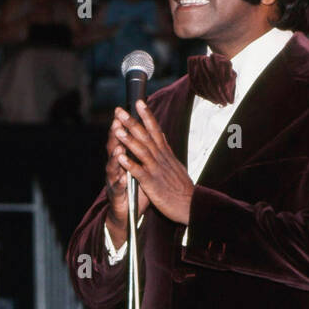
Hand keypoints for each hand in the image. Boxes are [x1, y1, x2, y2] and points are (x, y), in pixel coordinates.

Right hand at [103, 107, 150, 246]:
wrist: (127, 215)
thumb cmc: (135, 189)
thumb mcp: (140, 168)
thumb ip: (143, 153)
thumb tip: (151, 134)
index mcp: (123, 160)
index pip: (123, 139)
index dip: (125, 125)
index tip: (127, 112)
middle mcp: (116, 168)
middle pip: (113, 148)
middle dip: (115, 136)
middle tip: (117, 124)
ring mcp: (113, 181)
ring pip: (112, 166)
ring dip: (114, 157)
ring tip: (118, 147)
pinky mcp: (116, 196)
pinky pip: (117, 188)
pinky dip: (118, 182)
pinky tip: (120, 177)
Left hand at [114, 100, 193, 224]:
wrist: (191, 205)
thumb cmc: (182, 188)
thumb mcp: (175, 165)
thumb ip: (166, 151)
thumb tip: (162, 138)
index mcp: (165, 154)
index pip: (155, 130)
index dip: (147, 115)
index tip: (138, 102)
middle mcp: (161, 158)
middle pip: (145, 136)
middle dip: (131, 122)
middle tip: (119, 110)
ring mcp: (156, 170)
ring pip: (141, 151)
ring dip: (128, 139)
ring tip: (117, 129)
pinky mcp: (152, 184)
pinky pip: (139, 172)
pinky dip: (130, 164)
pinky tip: (120, 157)